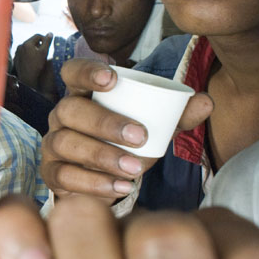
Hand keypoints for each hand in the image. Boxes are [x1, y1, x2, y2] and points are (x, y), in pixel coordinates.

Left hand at [13, 33, 56, 101]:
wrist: (27, 78)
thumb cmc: (37, 65)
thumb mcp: (44, 52)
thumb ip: (47, 41)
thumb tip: (50, 33)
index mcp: (27, 43)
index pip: (37, 36)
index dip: (44, 38)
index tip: (48, 44)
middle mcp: (20, 46)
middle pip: (31, 41)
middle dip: (38, 44)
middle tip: (43, 51)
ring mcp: (17, 52)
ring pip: (27, 47)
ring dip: (33, 49)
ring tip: (37, 56)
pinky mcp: (16, 58)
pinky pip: (23, 53)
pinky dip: (28, 54)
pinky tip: (31, 60)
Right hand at [40, 59, 212, 201]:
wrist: (106, 182)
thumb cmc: (126, 145)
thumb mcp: (153, 127)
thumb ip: (177, 115)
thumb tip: (206, 102)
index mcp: (83, 95)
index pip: (73, 72)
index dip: (86, 71)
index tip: (111, 78)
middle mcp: (61, 116)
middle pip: (69, 109)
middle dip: (104, 122)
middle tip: (139, 137)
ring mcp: (53, 145)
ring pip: (65, 143)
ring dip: (101, 156)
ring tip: (134, 169)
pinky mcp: (52, 174)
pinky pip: (64, 176)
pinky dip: (93, 183)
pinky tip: (119, 187)